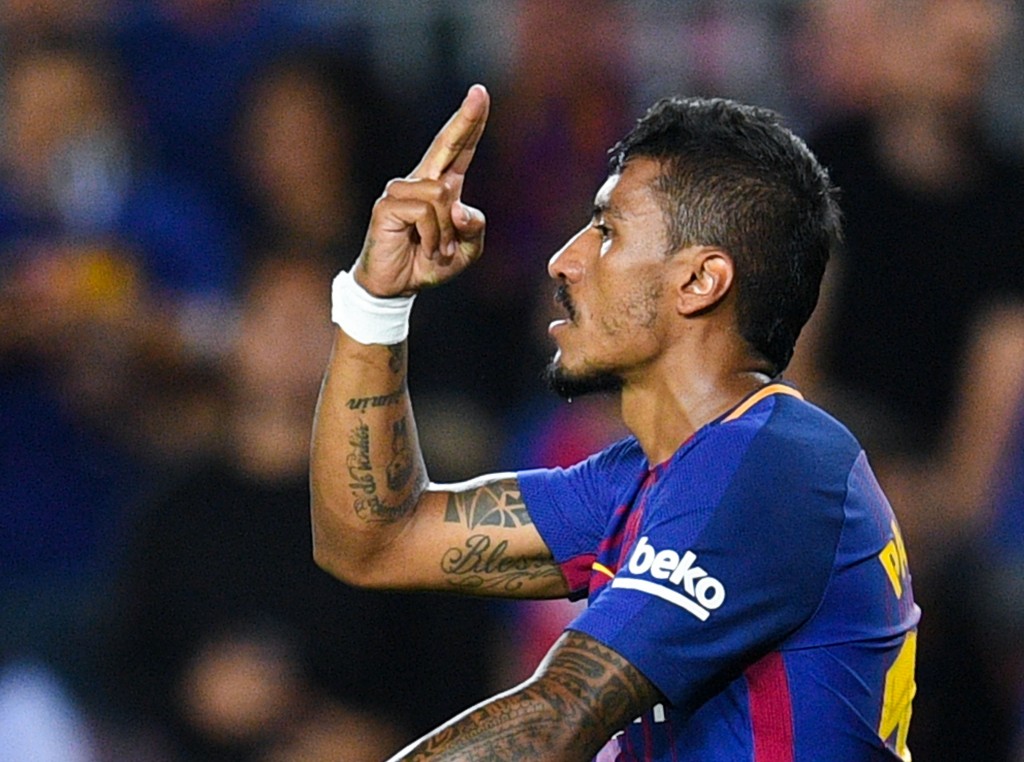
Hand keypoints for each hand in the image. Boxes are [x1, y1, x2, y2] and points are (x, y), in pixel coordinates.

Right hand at [353, 84, 489, 296]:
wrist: (396, 286)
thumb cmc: (428, 263)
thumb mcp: (465, 251)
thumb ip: (474, 228)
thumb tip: (459, 206)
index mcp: (443, 186)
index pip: (459, 149)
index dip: (470, 122)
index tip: (480, 93)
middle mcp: (421, 181)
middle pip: (446, 144)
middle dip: (465, 119)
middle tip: (480, 92)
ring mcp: (401, 190)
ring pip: (442, 196)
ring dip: (447, 231)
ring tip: (436, 249)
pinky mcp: (387, 204)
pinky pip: (426, 212)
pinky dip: (433, 236)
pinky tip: (423, 248)